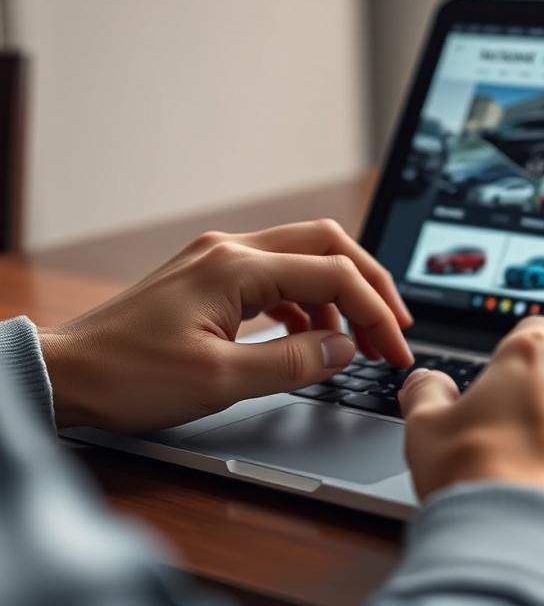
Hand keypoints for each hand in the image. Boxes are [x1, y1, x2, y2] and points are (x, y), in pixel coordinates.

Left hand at [39, 219, 412, 431]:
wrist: (64, 375)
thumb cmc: (128, 377)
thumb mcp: (220, 381)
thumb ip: (294, 362)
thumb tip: (346, 351)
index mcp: (236, 267)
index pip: (333, 274)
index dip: (375, 312)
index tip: (396, 348)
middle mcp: (231, 250)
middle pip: (327, 246)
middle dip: (369, 285)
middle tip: (395, 328)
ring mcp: (219, 260)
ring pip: (304, 259)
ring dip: (338, 298)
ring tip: (356, 343)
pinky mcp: (211, 278)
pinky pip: (277, 279)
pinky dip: (306, 305)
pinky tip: (312, 339)